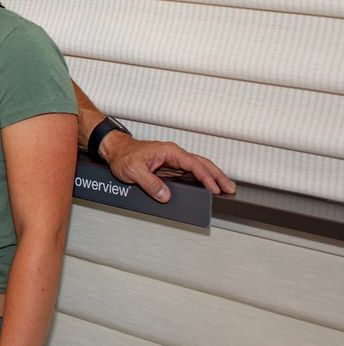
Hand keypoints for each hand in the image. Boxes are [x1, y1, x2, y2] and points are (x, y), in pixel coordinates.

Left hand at [99, 132, 235, 202]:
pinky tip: (207, 185)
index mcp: (168, 151)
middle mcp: (173, 154)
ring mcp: (172, 160)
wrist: (114, 150)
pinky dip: (201, 178)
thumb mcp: (133, 171)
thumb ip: (150, 183)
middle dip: (217, 175)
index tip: (214, 188)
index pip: (193, 165)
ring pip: (198, 167)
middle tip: (230, 187)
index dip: (205, 177)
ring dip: (212, 176)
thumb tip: (165, 195)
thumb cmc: (123, 155)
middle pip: (201, 164)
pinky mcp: (169, 167)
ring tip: (224, 187)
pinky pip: (189, 172)